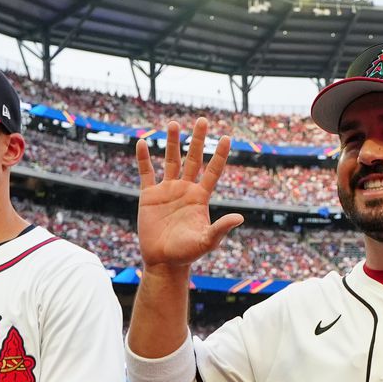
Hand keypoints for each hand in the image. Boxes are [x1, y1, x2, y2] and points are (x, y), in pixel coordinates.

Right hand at [135, 117, 243, 269]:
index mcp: (200, 197)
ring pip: (170, 161)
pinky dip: (144, 158)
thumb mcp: (206, 241)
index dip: (219, 155)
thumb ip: (221, 228)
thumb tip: (240, 218)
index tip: (226, 137)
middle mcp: (185, 189)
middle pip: (193, 159)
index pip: (212, 171)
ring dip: (172, 142)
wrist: (163, 261)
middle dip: (197, 140)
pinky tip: (143, 143)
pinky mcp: (149, 196)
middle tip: (202, 120)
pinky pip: (146, 173)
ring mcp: (167, 191)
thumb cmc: (187, 254)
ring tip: (174, 123)